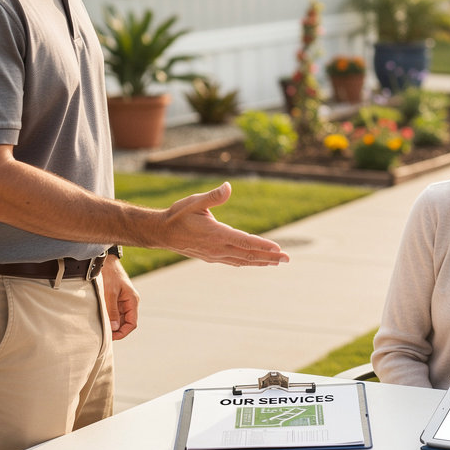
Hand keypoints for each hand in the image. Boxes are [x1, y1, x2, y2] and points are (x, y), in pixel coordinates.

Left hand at [102, 255, 138, 339]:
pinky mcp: (115, 299)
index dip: (123, 333)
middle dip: (116, 330)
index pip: (132, 323)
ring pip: (119, 319)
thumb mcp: (110, 293)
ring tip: (100, 327)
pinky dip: (108, 318)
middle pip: (125, 323)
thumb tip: (114, 328)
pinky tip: (100, 319)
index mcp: (132, 301)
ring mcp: (123, 301)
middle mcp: (129, 302)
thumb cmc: (110, 275)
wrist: (106, 261)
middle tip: (103, 334)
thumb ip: (112, 311)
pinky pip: (113, 313)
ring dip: (111, 324)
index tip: (111, 337)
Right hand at [164, 182, 289, 265]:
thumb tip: (228, 187)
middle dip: (269, 257)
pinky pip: (235, 262)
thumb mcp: (194, 201)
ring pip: (243, 260)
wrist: (161, 233)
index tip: (278, 248)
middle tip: (288, 258)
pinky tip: (257, 262)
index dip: (262, 246)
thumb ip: (213, 196)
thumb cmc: (178, 214)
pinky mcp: (212, 257)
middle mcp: (217, 248)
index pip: (244, 241)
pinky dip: (248, 262)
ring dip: (262, 261)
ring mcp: (215, 255)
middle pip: (248, 254)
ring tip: (278, 262)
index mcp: (216, 234)